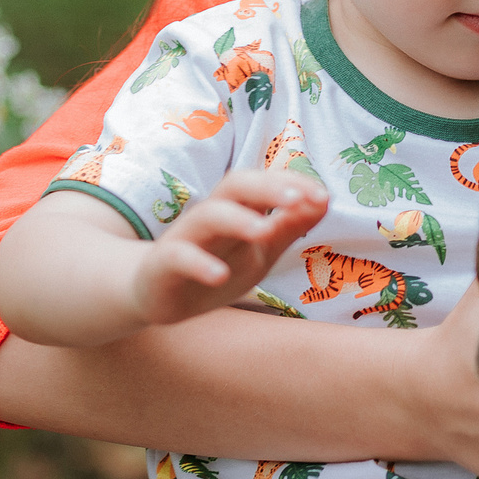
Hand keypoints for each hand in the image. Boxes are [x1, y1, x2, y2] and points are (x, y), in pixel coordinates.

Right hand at [127, 169, 328, 325]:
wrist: (153, 295)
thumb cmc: (215, 266)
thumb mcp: (259, 252)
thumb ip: (289, 227)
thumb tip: (325, 199)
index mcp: (236, 209)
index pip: (263, 184)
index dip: (291, 184)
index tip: (323, 195)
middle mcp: (210, 216)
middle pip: (234, 186)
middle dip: (266, 187)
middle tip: (297, 197)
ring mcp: (185, 238)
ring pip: (207, 216)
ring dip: (236, 220)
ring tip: (263, 231)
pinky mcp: (163, 265)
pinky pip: (179, 258)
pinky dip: (199, 264)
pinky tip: (220, 276)